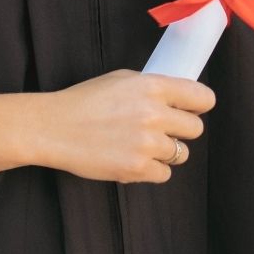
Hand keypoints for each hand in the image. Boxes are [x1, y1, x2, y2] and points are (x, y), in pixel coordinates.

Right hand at [36, 69, 213, 182]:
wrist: (52, 127)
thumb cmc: (82, 101)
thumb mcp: (117, 80)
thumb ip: (150, 88)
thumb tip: (177, 99)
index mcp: (150, 87)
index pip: (202, 97)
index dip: (198, 104)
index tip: (189, 109)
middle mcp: (153, 114)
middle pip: (195, 129)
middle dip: (179, 130)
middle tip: (157, 129)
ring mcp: (147, 143)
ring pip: (181, 154)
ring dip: (164, 151)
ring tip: (137, 144)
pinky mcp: (139, 168)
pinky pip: (164, 173)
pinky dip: (150, 168)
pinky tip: (129, 157)